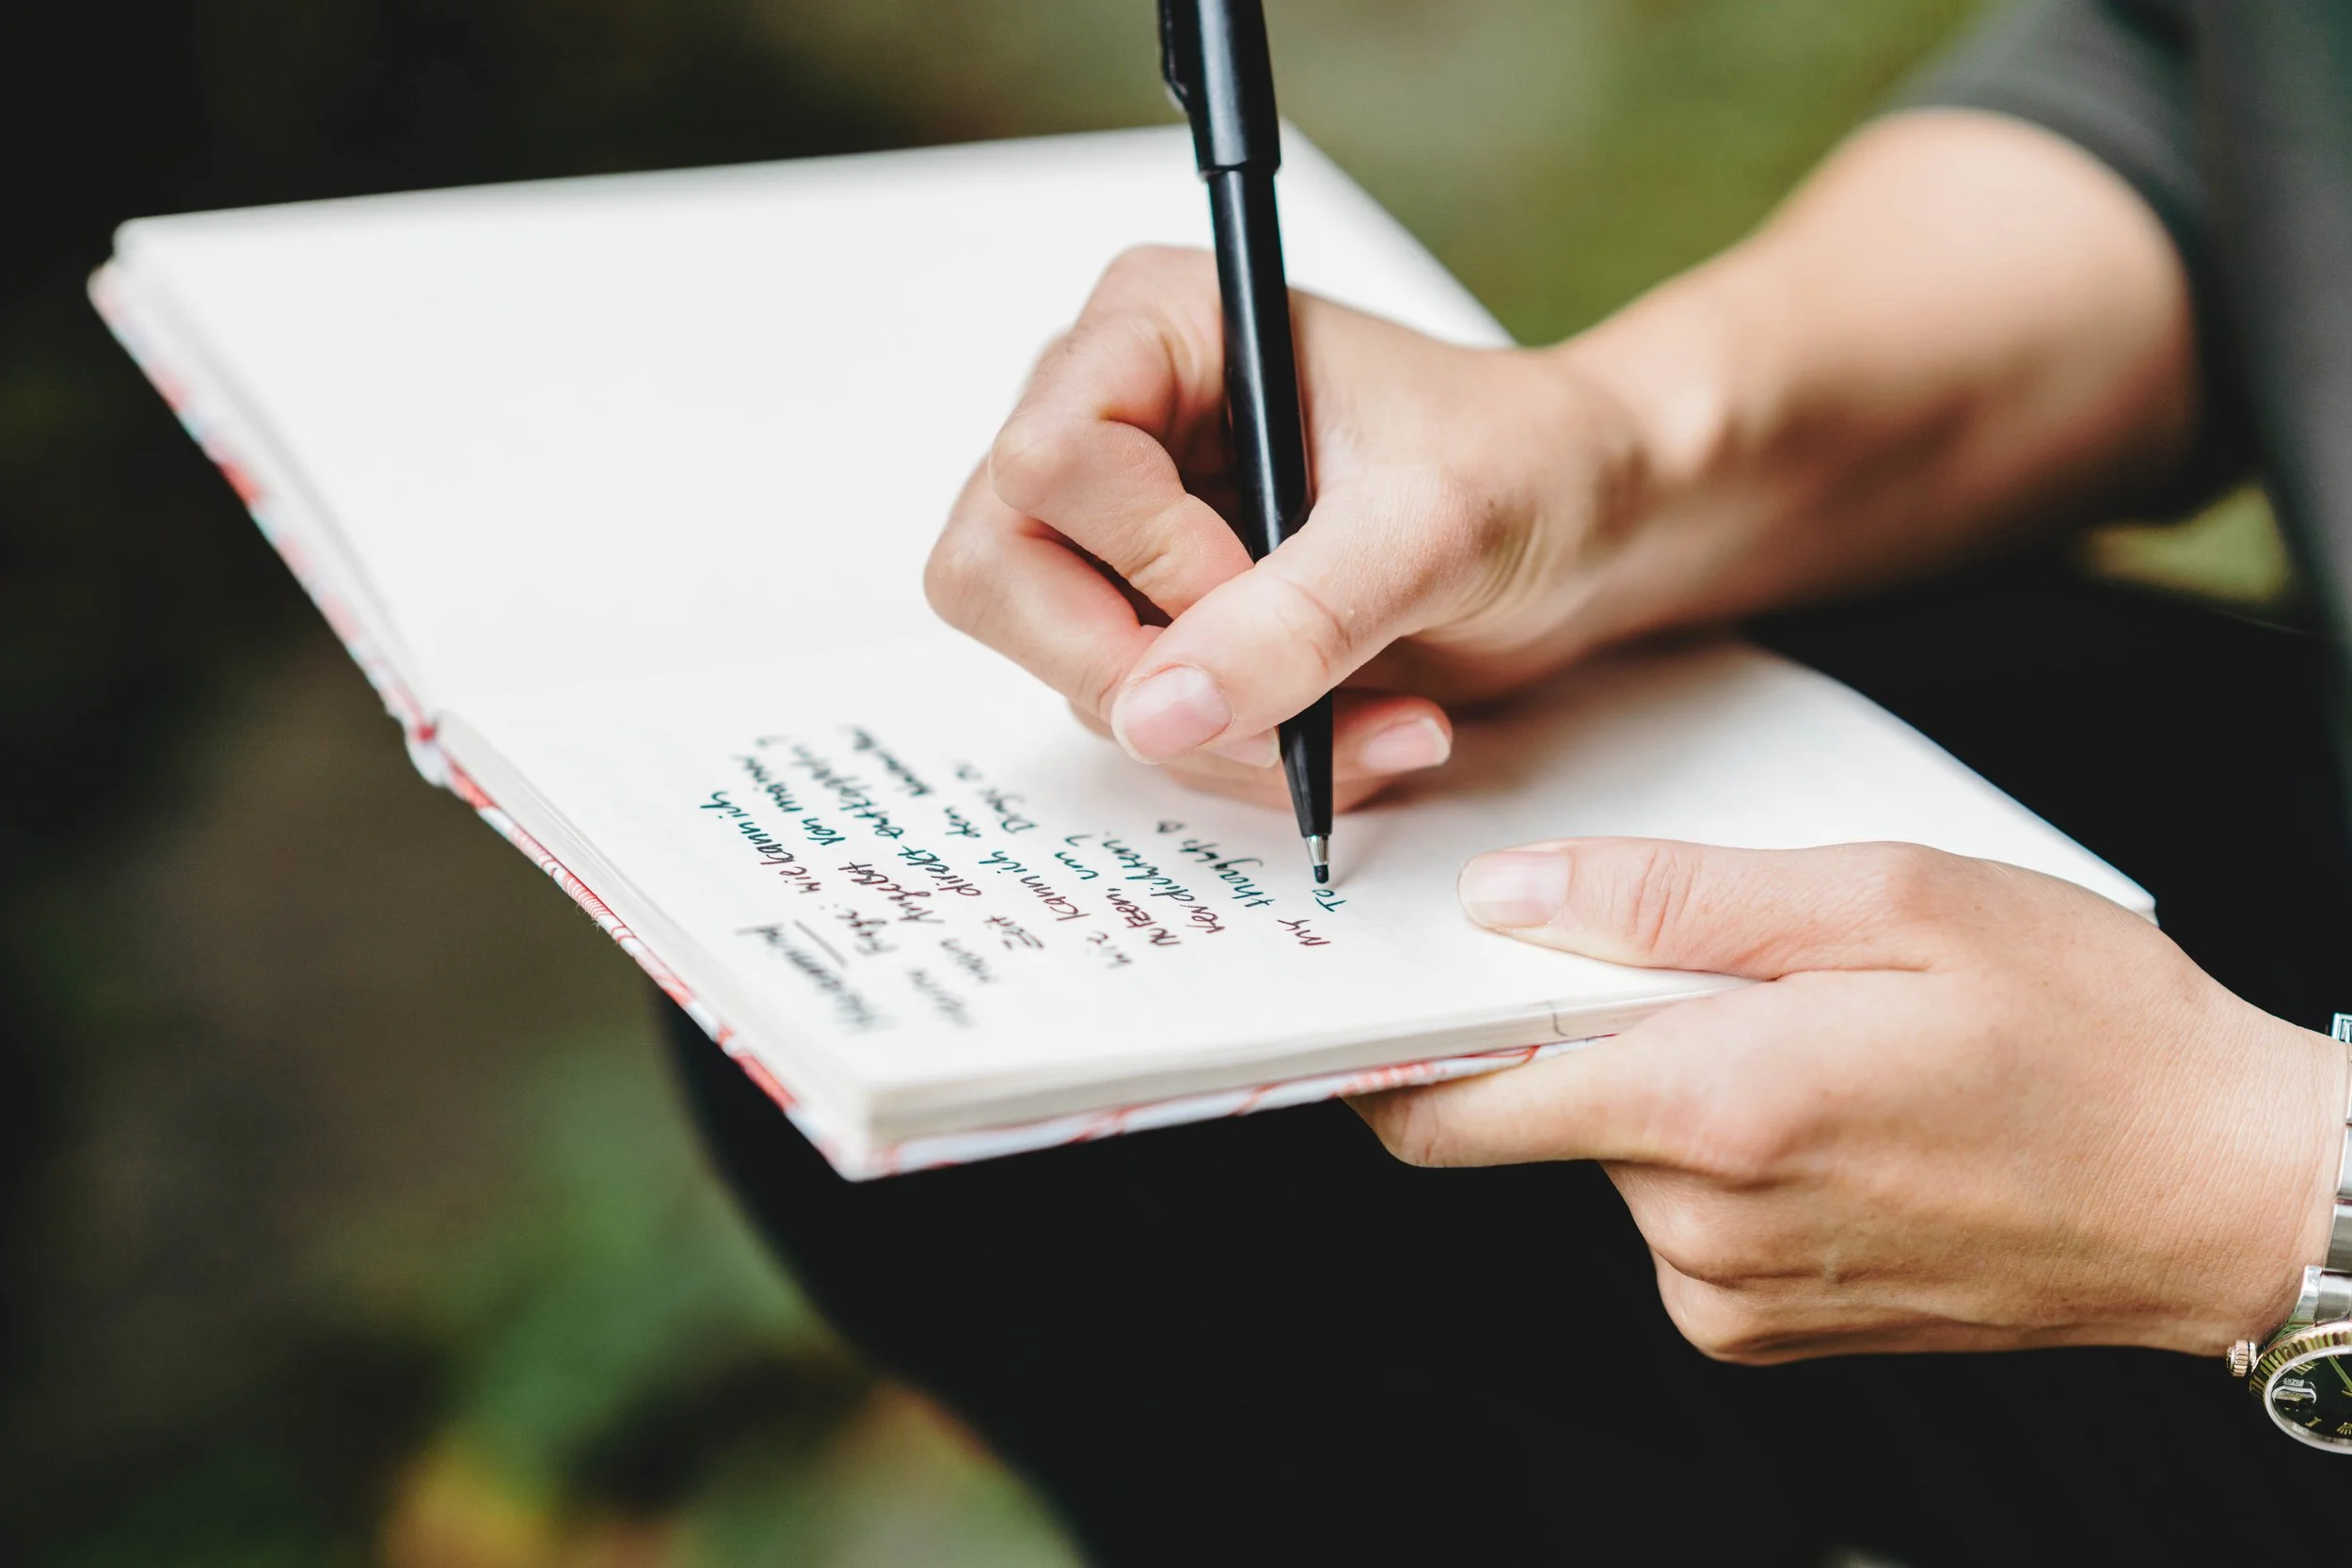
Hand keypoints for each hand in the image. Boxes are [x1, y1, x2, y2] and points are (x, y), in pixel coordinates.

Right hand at [925, 245, 1650, 810]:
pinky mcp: (1160, 620)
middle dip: (1148, 675)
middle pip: (998, 578)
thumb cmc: (1528, 465)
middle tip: (1287, 703)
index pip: (1042, 466)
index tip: (1262, 587)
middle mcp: (1108, 420)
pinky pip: (1140, 723)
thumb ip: (1293, 617)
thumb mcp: (1428, 531)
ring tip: (1381, 722)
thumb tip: (1152, 715)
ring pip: (1075, 676)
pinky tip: (1363, 730)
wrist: (1595, 522)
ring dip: (1231, 737)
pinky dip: (1250, 756)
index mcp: (1153, 330)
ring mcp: (1122, 532)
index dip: (1143, 560)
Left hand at [1352, 838, 2349, 1362]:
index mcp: (1718, 1109)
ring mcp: (1731, 1294)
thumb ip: (1674, 900)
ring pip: (1616, 1157)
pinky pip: (1678, 1218)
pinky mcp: (1764, 1331)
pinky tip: (1827, 1106)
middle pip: (1542, 1111)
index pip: (1459, 1100)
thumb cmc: (2086, 1032)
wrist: (2222, 1193)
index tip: (1382, 985)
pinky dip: (1715, 1150)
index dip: (1401, 1039)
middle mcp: (1702, 1225)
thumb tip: (1515, 898)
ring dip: (1668, 1084)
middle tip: (1688, 961)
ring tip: (1807, 1034)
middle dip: (1578, 1030)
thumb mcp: (1887, 899)